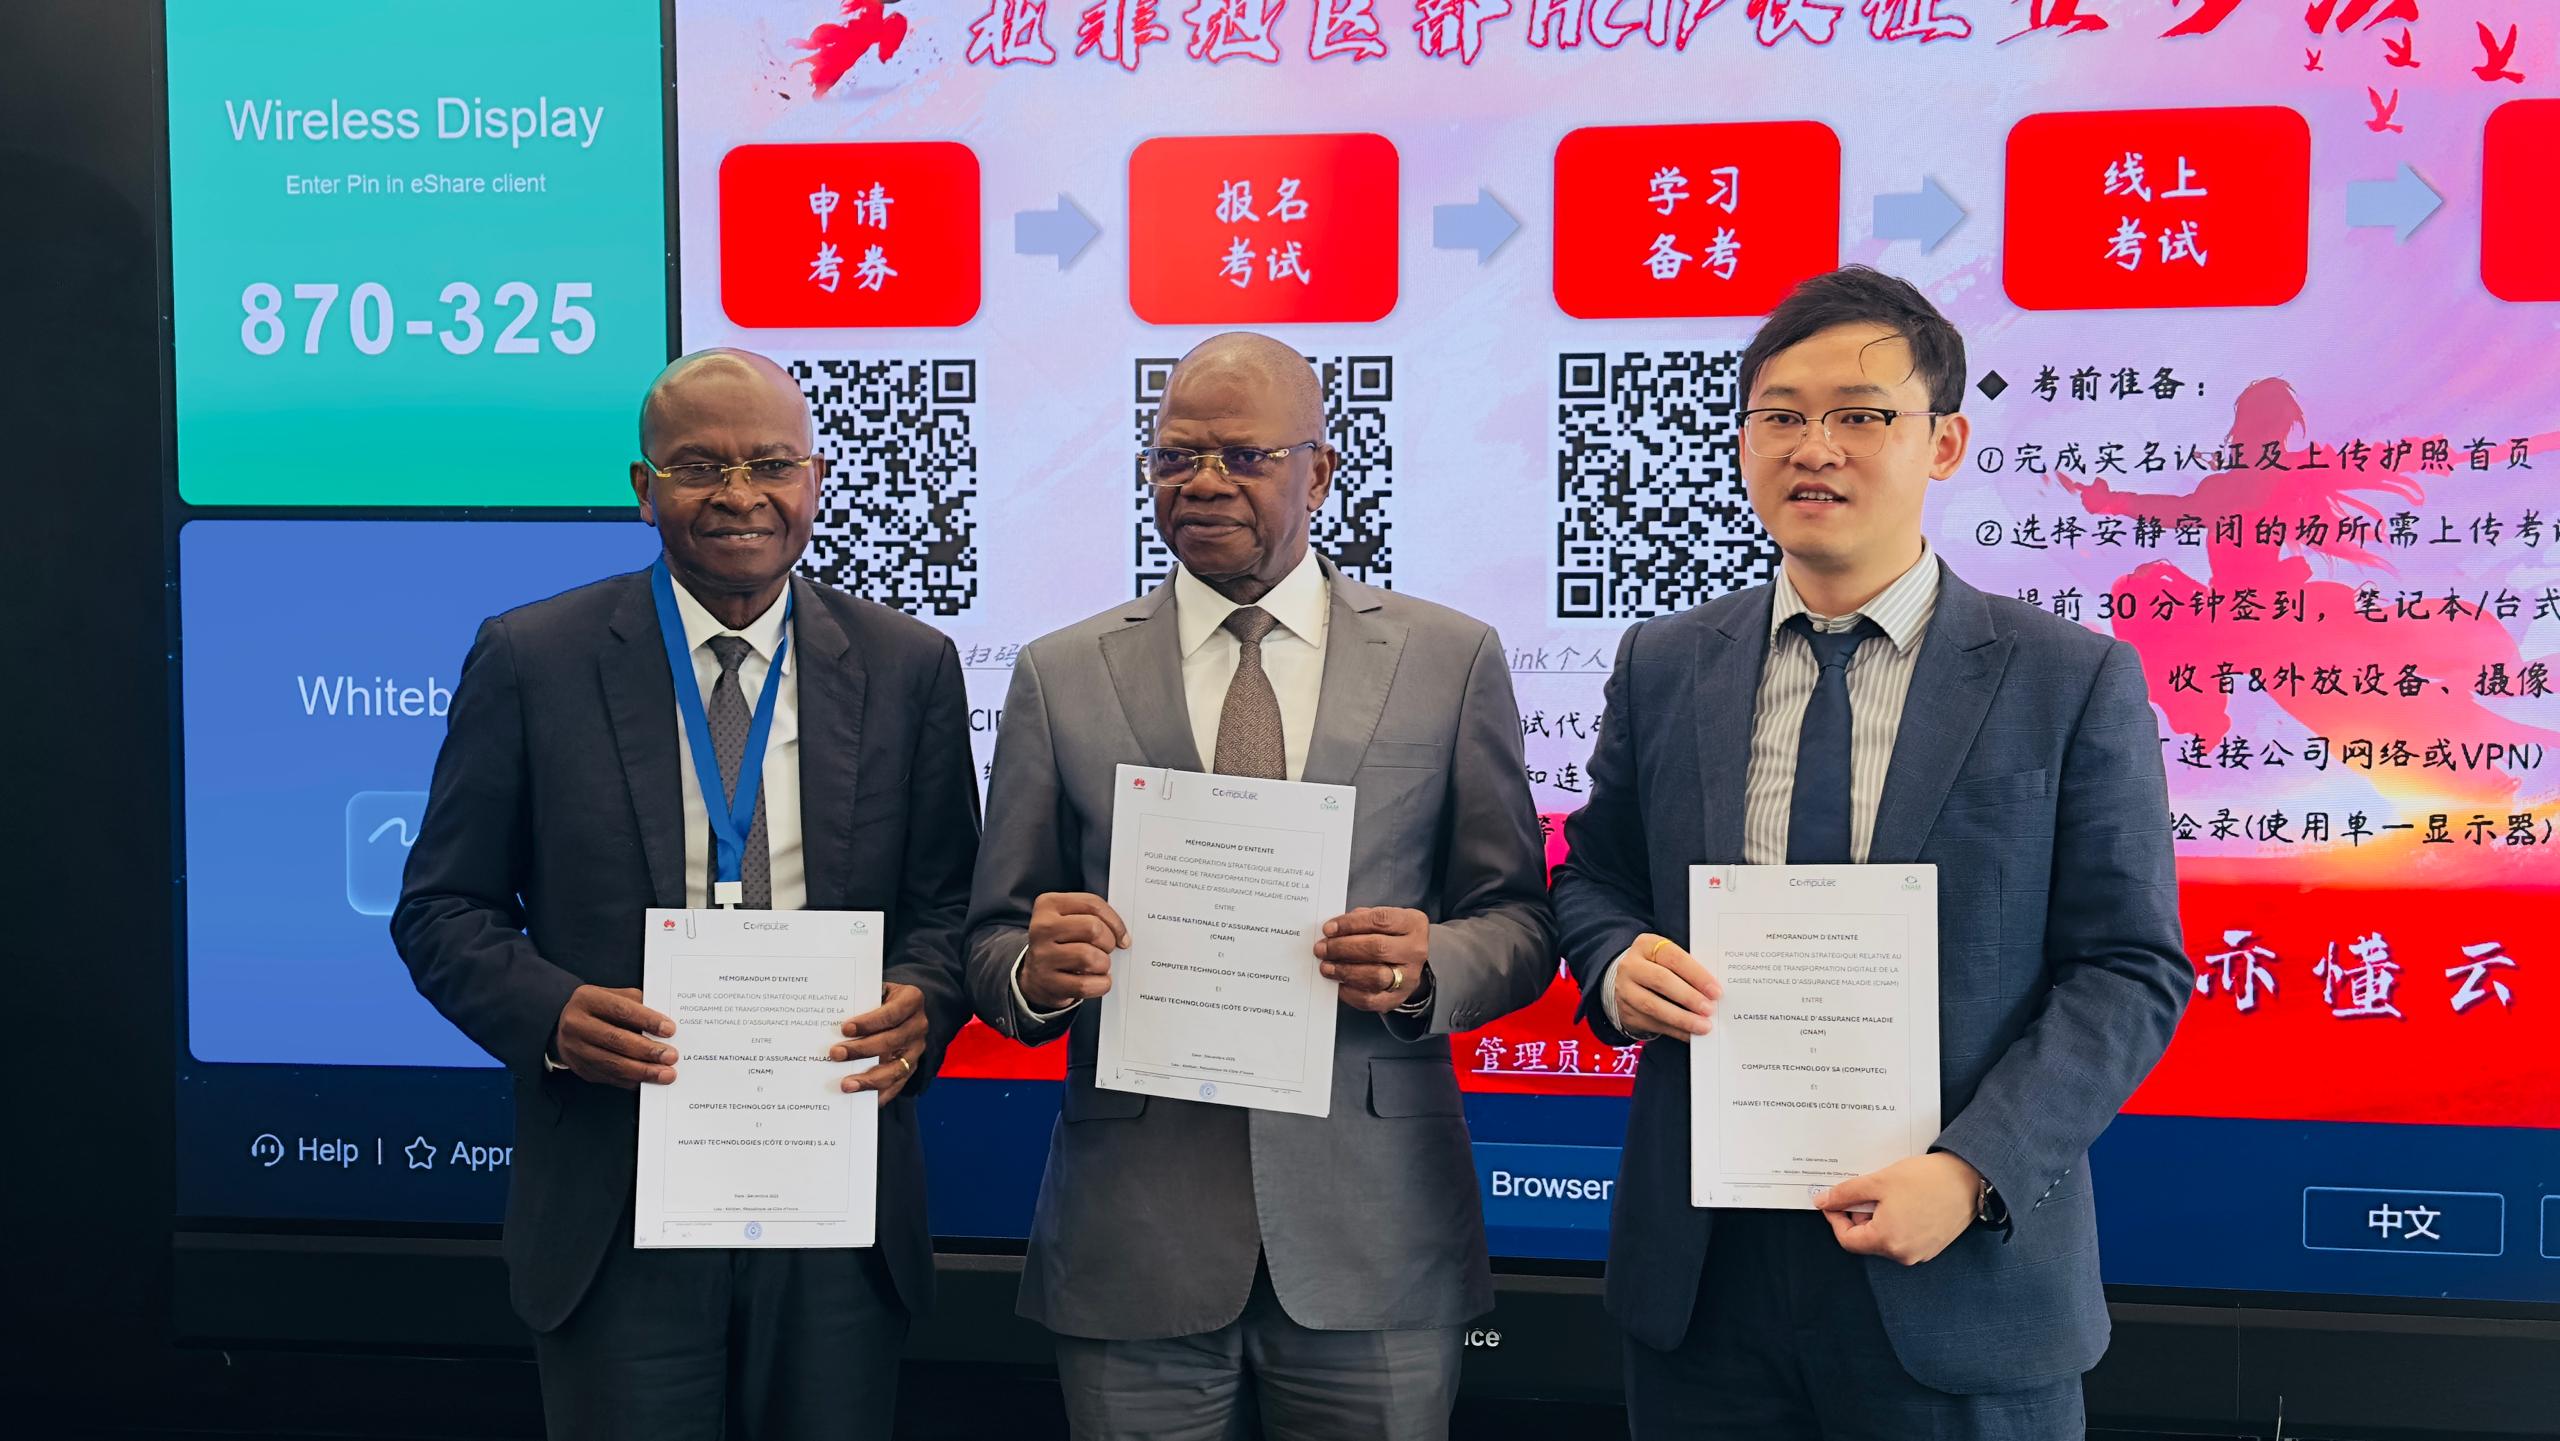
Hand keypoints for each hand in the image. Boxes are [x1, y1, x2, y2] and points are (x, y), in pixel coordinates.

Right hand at [554, 985, 676, 1087]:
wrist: (566, 1025)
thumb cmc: (599, 1009)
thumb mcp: (614, 996)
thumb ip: (637, 1004)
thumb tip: (663, 1025)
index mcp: (587, 999)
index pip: (621, 1010)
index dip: (647, 1021)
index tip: (669, 1030)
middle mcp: (576, 1024)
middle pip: (616, 1039)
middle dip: (647, 1050)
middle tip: (671, 1056)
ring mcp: (575, 1048)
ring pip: (612, 1063)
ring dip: (642, 1071)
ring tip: (665, 1074)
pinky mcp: (580, 1068)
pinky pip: (609, 1077)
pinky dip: (631, 1080)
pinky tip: (647, 1080)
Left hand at [834, 982, 926, 1102]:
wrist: (904, 1009)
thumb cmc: (882, 998)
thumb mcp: (876, 989)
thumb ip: (861, 998)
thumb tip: (833, 1015)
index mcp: (912, 1000)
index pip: (891, 1014)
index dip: (868, 1023)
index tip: (844, 1029)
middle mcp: (918, 1026)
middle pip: (891, 1041)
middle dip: (861, 1050)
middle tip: (835, 1054)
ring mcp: (917, 1049)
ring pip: (896, 1068)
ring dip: (869, 1079)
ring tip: (846, 1084)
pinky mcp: (912, 1067)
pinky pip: (898, 1084)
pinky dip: (880, 1093)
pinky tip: (861, 1098)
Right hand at [1022, 892, 1126, 1012]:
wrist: (1035, 974)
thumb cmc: (1061, 942)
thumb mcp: (1069, 919)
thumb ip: (1094, 917)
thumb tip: (1121, 935)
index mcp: (1049, 905)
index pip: (1093, 904)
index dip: (1115, 922)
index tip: (1121, 935)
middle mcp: (1042, 928)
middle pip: (1093, 929)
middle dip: (1108, 942)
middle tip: (1106, 950)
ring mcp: (1043, 956)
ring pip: (1090, 957)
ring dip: (1103, 964)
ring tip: (1098, 965)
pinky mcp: (1048, 983)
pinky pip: (1085, 984)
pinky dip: (1100, 984)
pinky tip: (1096, 981)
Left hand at [1314, 907, 1428, 1012]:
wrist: (1408, 963)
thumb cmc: (1389, 936)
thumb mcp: (1382, 920)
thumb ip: (1360, 920)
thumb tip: (1333, 931)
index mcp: (1413, 924)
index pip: (1380, 920)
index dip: (1351, 924)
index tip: (1329, 929)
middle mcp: (1415, 950)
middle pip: (1377, 948)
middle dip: (1343, 948)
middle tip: (1322, 949)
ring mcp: (1409, 977)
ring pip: (1374, 976)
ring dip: (1345, 971)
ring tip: (1327, 967)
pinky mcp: (1397, 998)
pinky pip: (1370, 999)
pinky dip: (1350, 992)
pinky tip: (1338, 984)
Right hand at [1613, 934, 1718, 1039]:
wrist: (1629, 981)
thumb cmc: (1659, 967)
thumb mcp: (1669, 959)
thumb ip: (1689, 970)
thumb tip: (1714, 992)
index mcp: (1647, 945)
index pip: (1674, 958)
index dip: (1697, 975)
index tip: (1716, 991)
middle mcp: (1631, 965)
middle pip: (1661, 980)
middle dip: (1689, 997)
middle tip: (1709, 1009)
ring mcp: (1625, 990)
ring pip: (1653, 1006)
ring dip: (1682, 1018)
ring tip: (1703, 1026)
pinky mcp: (1626, 1012)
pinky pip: (1653, 1023)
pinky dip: (1675, 1031)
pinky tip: (1690, 1034)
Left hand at [1814, 1152, 1982, 1265]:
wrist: (1970, 1178)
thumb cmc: (1927, 1179)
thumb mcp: (1878, 1181)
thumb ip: (1846, 1194)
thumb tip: (1822, 1202)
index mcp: (1888, 1241)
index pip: (1847, 1240)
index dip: (1836, 1218)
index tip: (1835, 1201)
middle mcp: (1904, 1255)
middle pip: (1867, 1240)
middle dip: (1859, 1215)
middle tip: (1866, 1191)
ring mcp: (1920, 1253)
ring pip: (1885, 1238)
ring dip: (1878, 1217)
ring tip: (1888, 1193)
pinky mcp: (1932, 1246)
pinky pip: (1903, 1237)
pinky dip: (1896, 1221)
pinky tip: (1904, 1200)